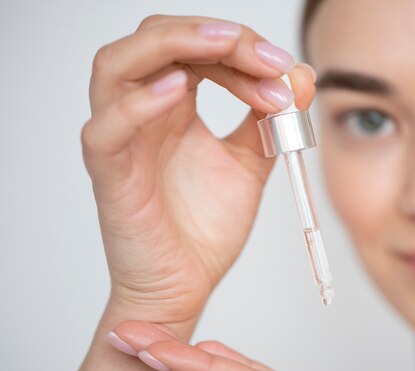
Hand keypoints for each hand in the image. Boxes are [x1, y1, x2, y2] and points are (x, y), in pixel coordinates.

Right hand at [82, 14, 316, 328]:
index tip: (284, 69)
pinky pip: (107, 128)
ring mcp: (121, 139)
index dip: (241, 47)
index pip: (196, 48)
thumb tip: (301, 76)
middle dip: (215, 37)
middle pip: (157, 39)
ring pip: (116, 65)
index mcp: (173, 106)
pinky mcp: (109, 173)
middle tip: (266, 57)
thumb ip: (269, 120)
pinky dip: (140, 104)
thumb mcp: (249, 162)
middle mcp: (141, 113)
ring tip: (225, 44)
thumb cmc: (205, 228)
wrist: (187, 284)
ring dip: (173, 44)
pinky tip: (181, 89)